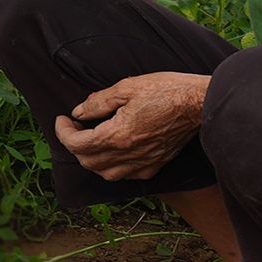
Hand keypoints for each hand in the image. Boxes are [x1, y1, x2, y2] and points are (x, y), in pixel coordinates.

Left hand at [54, 72, 209, 181]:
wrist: (199, 104)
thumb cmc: (166, 91)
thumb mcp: (127, 87)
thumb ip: (98, 102)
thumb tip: (79, 112)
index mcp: (117, 135)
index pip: (77, 144)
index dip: (63, 132)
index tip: (62, 119)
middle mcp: (128, 155)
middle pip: (88, 162)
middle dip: (75, 145)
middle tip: (74, 126)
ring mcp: (142, 163)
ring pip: (105, 173)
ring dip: (92, 159)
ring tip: (91, 139)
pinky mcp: (155, 165)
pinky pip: (126, 175)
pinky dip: (113, 166)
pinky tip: (114, 150)